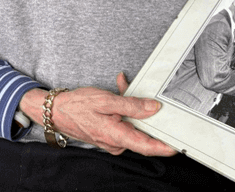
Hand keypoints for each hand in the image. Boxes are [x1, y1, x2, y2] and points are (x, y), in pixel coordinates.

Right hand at [20, 74, 176, 156]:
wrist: (55, 110)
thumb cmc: (77, 106)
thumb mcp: (106, 101)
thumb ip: (132, 105)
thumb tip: (153, 108)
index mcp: (116, 136)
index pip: (146, 146)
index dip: (164, 147)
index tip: (178, 145)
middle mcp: (115, 142)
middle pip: (141, 132)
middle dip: (145, 112)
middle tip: (144, 94)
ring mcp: (111, 140)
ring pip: (131, 125)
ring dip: (131, 107)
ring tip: (123, 88)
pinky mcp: (108, 135)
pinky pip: (123, 123)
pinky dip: (123, 109)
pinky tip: (119, 92)